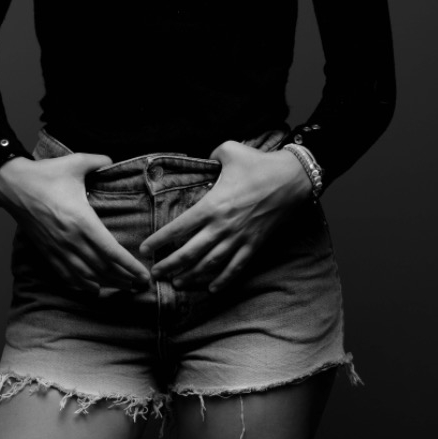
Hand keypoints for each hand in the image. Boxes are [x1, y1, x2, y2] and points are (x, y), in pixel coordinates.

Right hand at [0, 154, 151, 293]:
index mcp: (81, 220)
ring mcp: (57, 248)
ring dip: (106, 284)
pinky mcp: (46, 251)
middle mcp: (70, 239)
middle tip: (140, 285)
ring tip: (123, 288)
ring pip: (85, 275)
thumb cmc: (45, 174)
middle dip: (124, 279)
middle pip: (102, 268)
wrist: (13, 185)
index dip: (128, 265)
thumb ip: (99, 161)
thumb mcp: (76, 162)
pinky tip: (93, 288)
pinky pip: (65, 274)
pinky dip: (81, 285)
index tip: (142, 274)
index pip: (110, 251)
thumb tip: (112, 161)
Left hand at [139, 140, 311, 292]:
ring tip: (176, 283)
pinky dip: (223, 281)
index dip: (159, 240)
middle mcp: (222, 226)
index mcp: (212, 205)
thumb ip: (211, 155)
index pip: (179, 227)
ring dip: (191, 276)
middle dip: (169, 265)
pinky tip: (211, 288)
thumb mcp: (229, 150)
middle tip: (154, 273)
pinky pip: (236, 268)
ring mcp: (239, 239)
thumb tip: (204, 159)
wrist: (292, 179)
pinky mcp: (254, 245)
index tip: (145, 248)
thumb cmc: (259, 164)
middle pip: (190, 253)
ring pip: (210, 265)